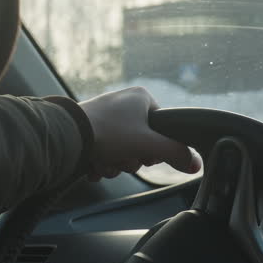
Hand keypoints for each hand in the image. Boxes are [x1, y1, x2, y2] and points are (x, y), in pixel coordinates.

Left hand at [78, 86, 201, 178]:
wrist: (67, 136)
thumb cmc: (108, 133)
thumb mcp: (149, 144)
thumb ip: (176, 153)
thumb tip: (195, 163)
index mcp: (140, 98)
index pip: (162, 129)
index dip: (155, 148)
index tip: (145, 153)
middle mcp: (123, 104)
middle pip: (141, 143)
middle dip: (131, 159)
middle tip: (122, 157)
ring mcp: (105, 116)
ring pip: (121, 151)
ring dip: (114, 164)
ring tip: (104, 160)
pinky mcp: (89, 130)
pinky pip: (104, 152)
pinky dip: (100, 163)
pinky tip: (93, 164)